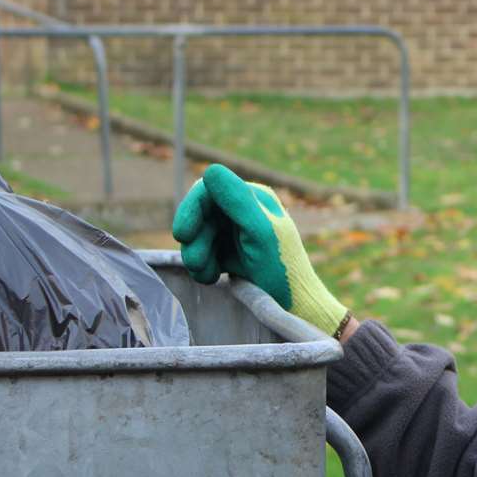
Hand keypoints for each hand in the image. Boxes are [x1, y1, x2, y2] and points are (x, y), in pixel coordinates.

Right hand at [172, 164, 348, 335]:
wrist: (293, 306)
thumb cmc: (282, 269)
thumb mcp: (260, 233)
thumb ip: (237, 201)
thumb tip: (211, 169)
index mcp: (253, 198)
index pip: (208, 191)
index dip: (191, 209)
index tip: (183, 234)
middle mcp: (242, 211)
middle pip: (199, 215)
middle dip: (195, 239)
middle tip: (196, 263)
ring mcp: (234, 232)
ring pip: (197, 235)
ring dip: (196, 255)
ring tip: (208, 276)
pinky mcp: (229, 253)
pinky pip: (203, 252)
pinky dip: (202, 266)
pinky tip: (213, 278)